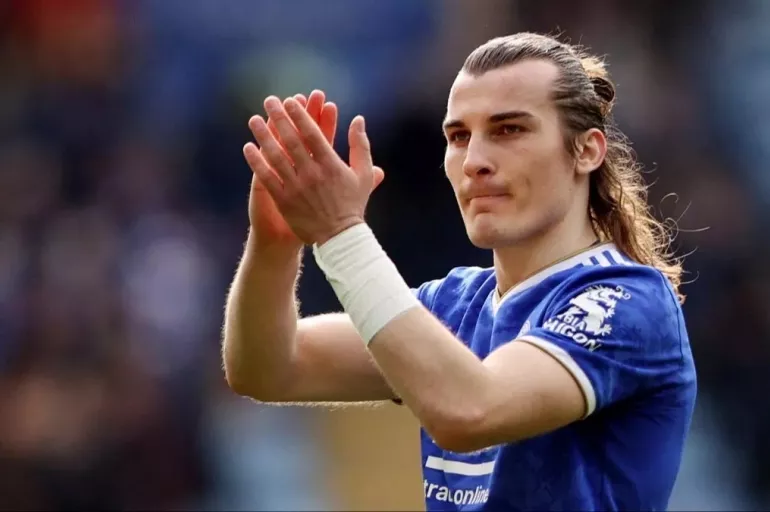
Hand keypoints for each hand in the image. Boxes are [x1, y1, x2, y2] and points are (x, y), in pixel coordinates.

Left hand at [246, 95, 383, 245]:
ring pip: (276, 156)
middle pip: (291, 140)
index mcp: (331, 165)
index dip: (300, 115)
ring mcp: (296, 187)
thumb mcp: (363, 174)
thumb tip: (358, 119)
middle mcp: (312, 173)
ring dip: (263, 136)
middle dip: (279, 118)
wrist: (340, 238)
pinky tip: (248, 147)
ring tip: (254, 119)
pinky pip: (268, 178)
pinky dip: (257, 162)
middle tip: (269, 101)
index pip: (312, 134)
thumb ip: (360, 145)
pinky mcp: (284, 201)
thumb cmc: (353, 204)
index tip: (290, 100)